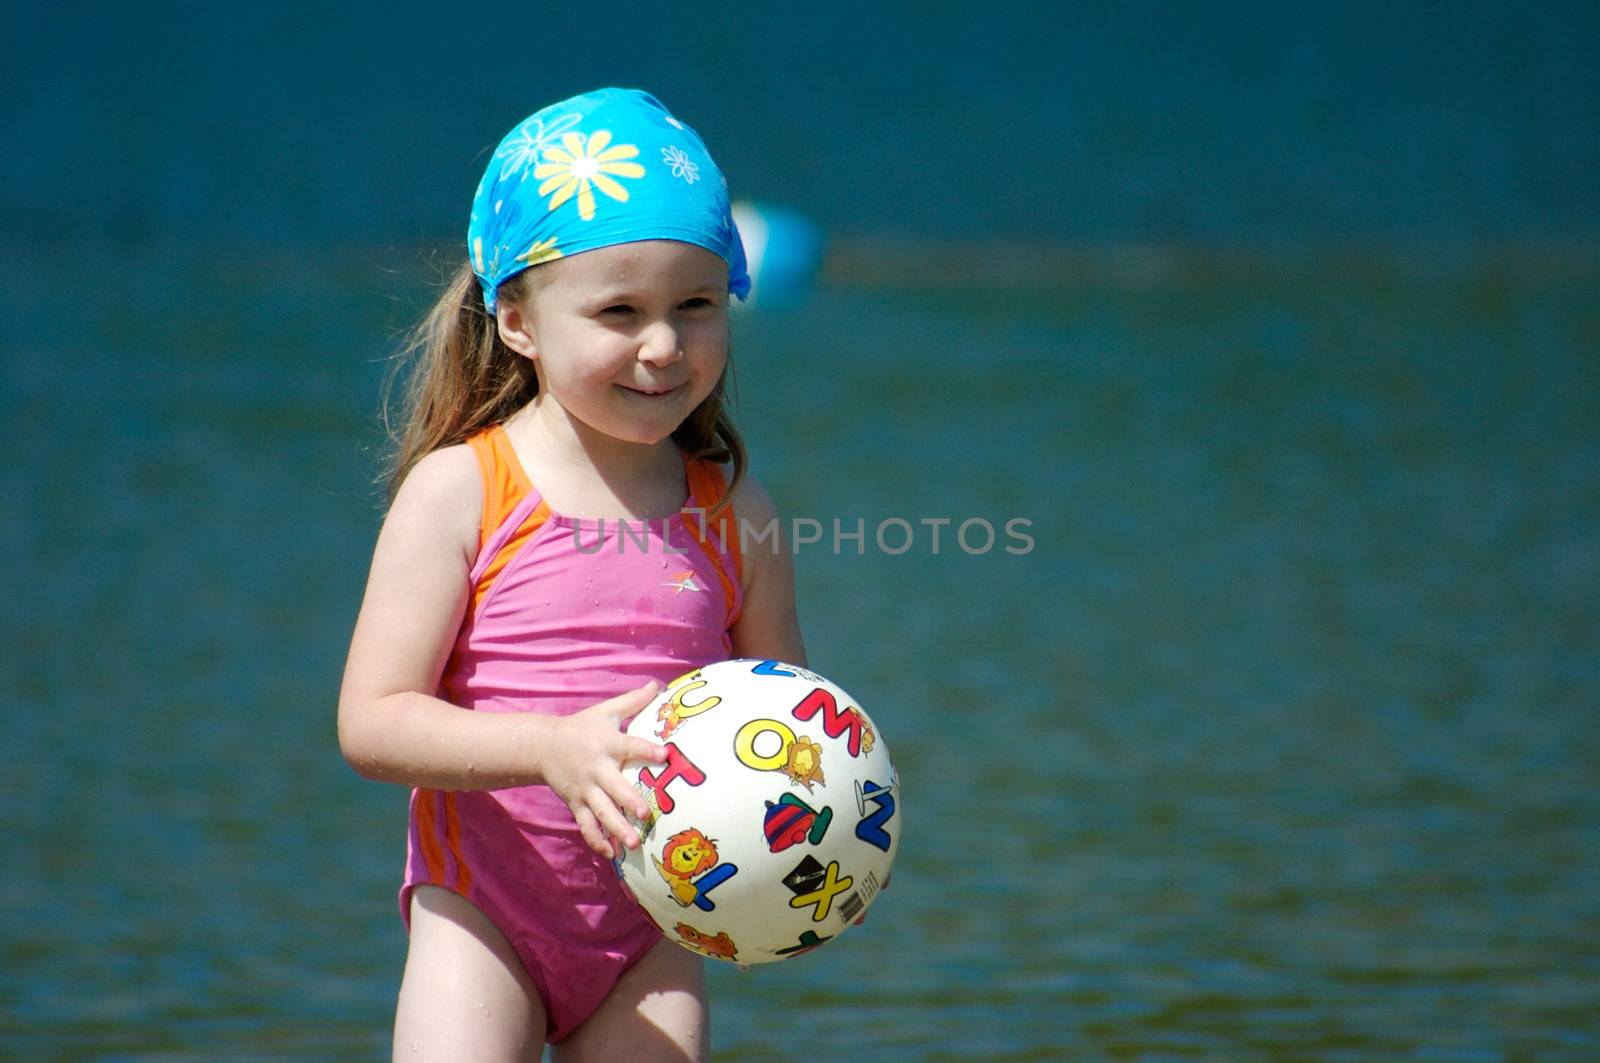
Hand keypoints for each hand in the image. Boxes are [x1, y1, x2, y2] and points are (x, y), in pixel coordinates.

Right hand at [540, 681, 667, 858]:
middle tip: (645, 814)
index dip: (647, 749)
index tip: (665, 755)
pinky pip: (586, 825)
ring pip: (601, 813)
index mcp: (606, 743)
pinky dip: (596, 840)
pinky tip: (610, 854)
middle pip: (614, 788)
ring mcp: (585, 790)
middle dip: (629, 802)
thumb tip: (656, 684)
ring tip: (633, 844)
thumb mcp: (605, 711)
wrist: (543, 746)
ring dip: (616, 829)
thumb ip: (633, 701)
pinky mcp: (576, 803)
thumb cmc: (582, 727)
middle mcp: (596, 769)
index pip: (630, 745)